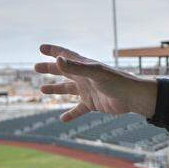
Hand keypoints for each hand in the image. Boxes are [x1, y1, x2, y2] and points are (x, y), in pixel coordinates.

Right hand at [34, 44, 158, 121]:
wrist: (133, 97)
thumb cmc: (116, 81)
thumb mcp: (94, 73)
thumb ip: (75, 67)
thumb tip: (57, 60)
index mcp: (84, 66)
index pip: (66, 55)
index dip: (54, 51)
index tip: (41, 48)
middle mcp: (85, 77)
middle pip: (64, 71)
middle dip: (50, 69)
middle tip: (36, 67)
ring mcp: (88, 90)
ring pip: (68, 89)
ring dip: (56, 89)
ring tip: (42, 90)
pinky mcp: (93, 104)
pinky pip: (78, 109)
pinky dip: (70, 114)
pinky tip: (62, 119)